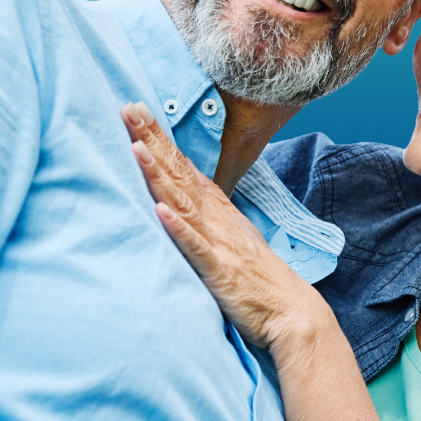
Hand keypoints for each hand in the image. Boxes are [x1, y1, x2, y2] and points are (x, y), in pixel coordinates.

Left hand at [120, 102, 321, 347]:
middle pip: (179, 173)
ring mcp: (218, 242)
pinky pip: (196, 247)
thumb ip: (206, 214)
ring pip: (183, 202)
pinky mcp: (219, 270)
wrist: (290, 311)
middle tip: (129, 109)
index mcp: (217, 209)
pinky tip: (161, 212)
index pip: (183, 165)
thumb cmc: (257, 277)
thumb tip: (178, 197)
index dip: (160, 138)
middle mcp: (216, 218)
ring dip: (159, 175)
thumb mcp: (230, 236)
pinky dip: (179, 230)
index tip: (137, 110)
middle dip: (153, 141)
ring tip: (137, 148)